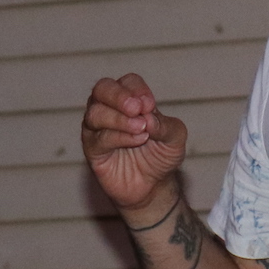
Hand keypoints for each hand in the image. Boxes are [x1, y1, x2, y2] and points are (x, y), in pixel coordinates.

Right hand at [80, 73, 188, 215]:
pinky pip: (98, 138)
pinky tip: (137, 140)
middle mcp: (109, 108)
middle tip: (136, 108)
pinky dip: (119, 137)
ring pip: (95, 113)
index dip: (138, 89)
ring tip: (141, 129)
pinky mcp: (92, 150)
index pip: (128, 82)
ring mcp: (97, 128)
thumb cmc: (161, 155)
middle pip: (102, 88)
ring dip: (119, 119)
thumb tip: (148, 117)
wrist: (154, 187)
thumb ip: (165, 125)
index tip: (151, 106)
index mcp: (130, 99)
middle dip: (119, 96)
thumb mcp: (175, 138)